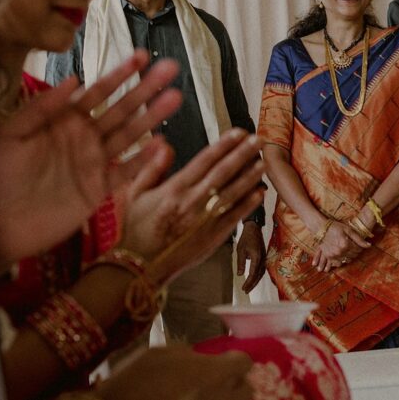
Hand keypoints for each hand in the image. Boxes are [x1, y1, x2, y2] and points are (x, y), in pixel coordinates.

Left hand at [0, 51, 181, 270]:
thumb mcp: (10, 136)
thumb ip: (40, 108)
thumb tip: (73, 79)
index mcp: (64, 121)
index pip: (97, 92)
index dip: (120, 74)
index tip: (142, 56)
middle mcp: (84, 138)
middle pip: (121, 108)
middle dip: (146, 88)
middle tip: (170, 67)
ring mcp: (94, 163)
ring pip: (129, 134)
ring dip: (152, 116)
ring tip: (175, 96)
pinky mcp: (98, 189)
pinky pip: (126, 171)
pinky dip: (144, 159)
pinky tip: (161, 143)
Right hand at [97, 344, 252, 399]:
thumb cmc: (135, 382)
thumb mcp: (161, 354)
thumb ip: (189, 354)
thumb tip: (201, 358)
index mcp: (214, 374)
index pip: (244, 363)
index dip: (234, 361)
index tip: (225, 362)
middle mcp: (221, 399)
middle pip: (247, 391)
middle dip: (236, 386)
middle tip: (218, 385)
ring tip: (206, 397)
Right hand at [120, 129, 265, 283]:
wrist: (140, 266)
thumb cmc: (136, 230)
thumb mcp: (135, 193)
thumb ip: (152, 168)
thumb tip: (165, 144)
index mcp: (174, 189)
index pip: (204, 160)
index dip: (223, 145)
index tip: (238, 133)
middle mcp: (192, 202)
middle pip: (223, 173)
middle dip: (242, 154)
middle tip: (258, 140)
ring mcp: (205, 220)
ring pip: (233, 193)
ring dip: (250, 176)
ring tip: (264, 161)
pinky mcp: (213, 237)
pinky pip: (235, 217)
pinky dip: (248, 204)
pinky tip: (259, 191)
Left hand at [235, 221, 266, 292]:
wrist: (254, 229)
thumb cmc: (246, 238)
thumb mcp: (240, 250)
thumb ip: (240, 263)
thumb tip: (240, 274)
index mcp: (256, 257)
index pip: (253, 273)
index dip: (248, 282)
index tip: (243, 288)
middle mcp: (262, 259)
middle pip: (258, 275)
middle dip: (252, 284)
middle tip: (245, 291)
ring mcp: (264, 258)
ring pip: (261, 273)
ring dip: (255, 281)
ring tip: (249, 287)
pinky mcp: (264, 257)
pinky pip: (262, 269)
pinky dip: (258, 275)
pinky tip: (254, 278)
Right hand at [311, 221, 369, 271]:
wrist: (321, 228)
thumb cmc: (336, 227)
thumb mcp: (348, 230)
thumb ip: (359, 239)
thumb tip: (369, 246)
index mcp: (346, 244)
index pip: (358, 250)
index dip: (360, 247)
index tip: (359, 244)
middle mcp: (340, 251)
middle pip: (353, 256)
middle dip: (355, 252)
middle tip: (354, 247)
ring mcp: (334, 255)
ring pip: (347, 260)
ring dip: (349, 257)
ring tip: (348, 251)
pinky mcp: (329, 257)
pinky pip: (338, 264)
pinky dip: (341, 261)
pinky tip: (342, 256)